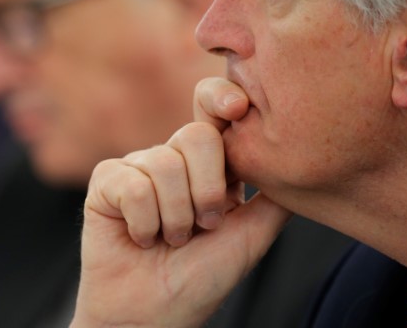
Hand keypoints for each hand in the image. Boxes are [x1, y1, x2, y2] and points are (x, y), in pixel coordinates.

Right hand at [71, 78, 291, 327]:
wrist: (154, 316)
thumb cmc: (201, 279)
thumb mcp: (251, 236)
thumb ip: (274, 196)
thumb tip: (300, 158)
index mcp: (209, 164)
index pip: (214, 111)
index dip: (223, 99)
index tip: (239, 107)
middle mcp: (173, 158)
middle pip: (195, 135)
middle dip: (207, 190)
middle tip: (204, 226)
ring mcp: (138, 166)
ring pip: (164, 164)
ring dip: (175, 218)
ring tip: (171, 240)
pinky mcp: (106, 181)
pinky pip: (132, 184)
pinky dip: (144, 222)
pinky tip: (141, 238)